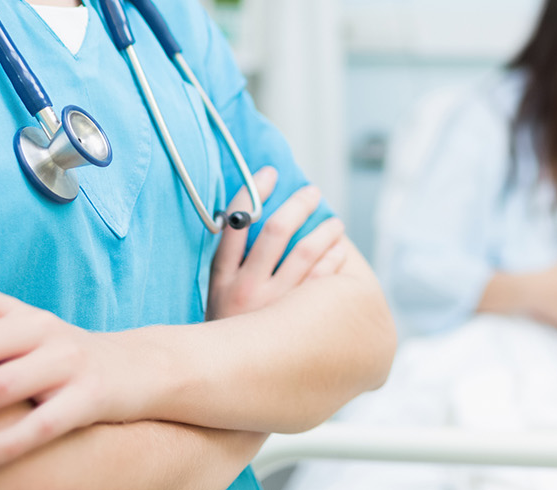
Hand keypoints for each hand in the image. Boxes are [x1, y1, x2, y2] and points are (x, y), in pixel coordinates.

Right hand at [207, 166, 347, 319]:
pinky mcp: (297, 324)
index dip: (252, 191)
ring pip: (306, 252)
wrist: (230, 384)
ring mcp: (272, 306)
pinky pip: (323, 282)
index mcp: (221, 278)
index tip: (269, 172)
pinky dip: (334, 261)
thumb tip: (253, 216)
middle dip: (298, 204)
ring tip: (335, 223)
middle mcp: (245, 288)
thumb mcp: (217, 296)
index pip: (234, 222)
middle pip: (275, 229)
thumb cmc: (230, 331)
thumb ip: (233, 261)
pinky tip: (339, 253)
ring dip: (325, 230)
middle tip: (312, 192)